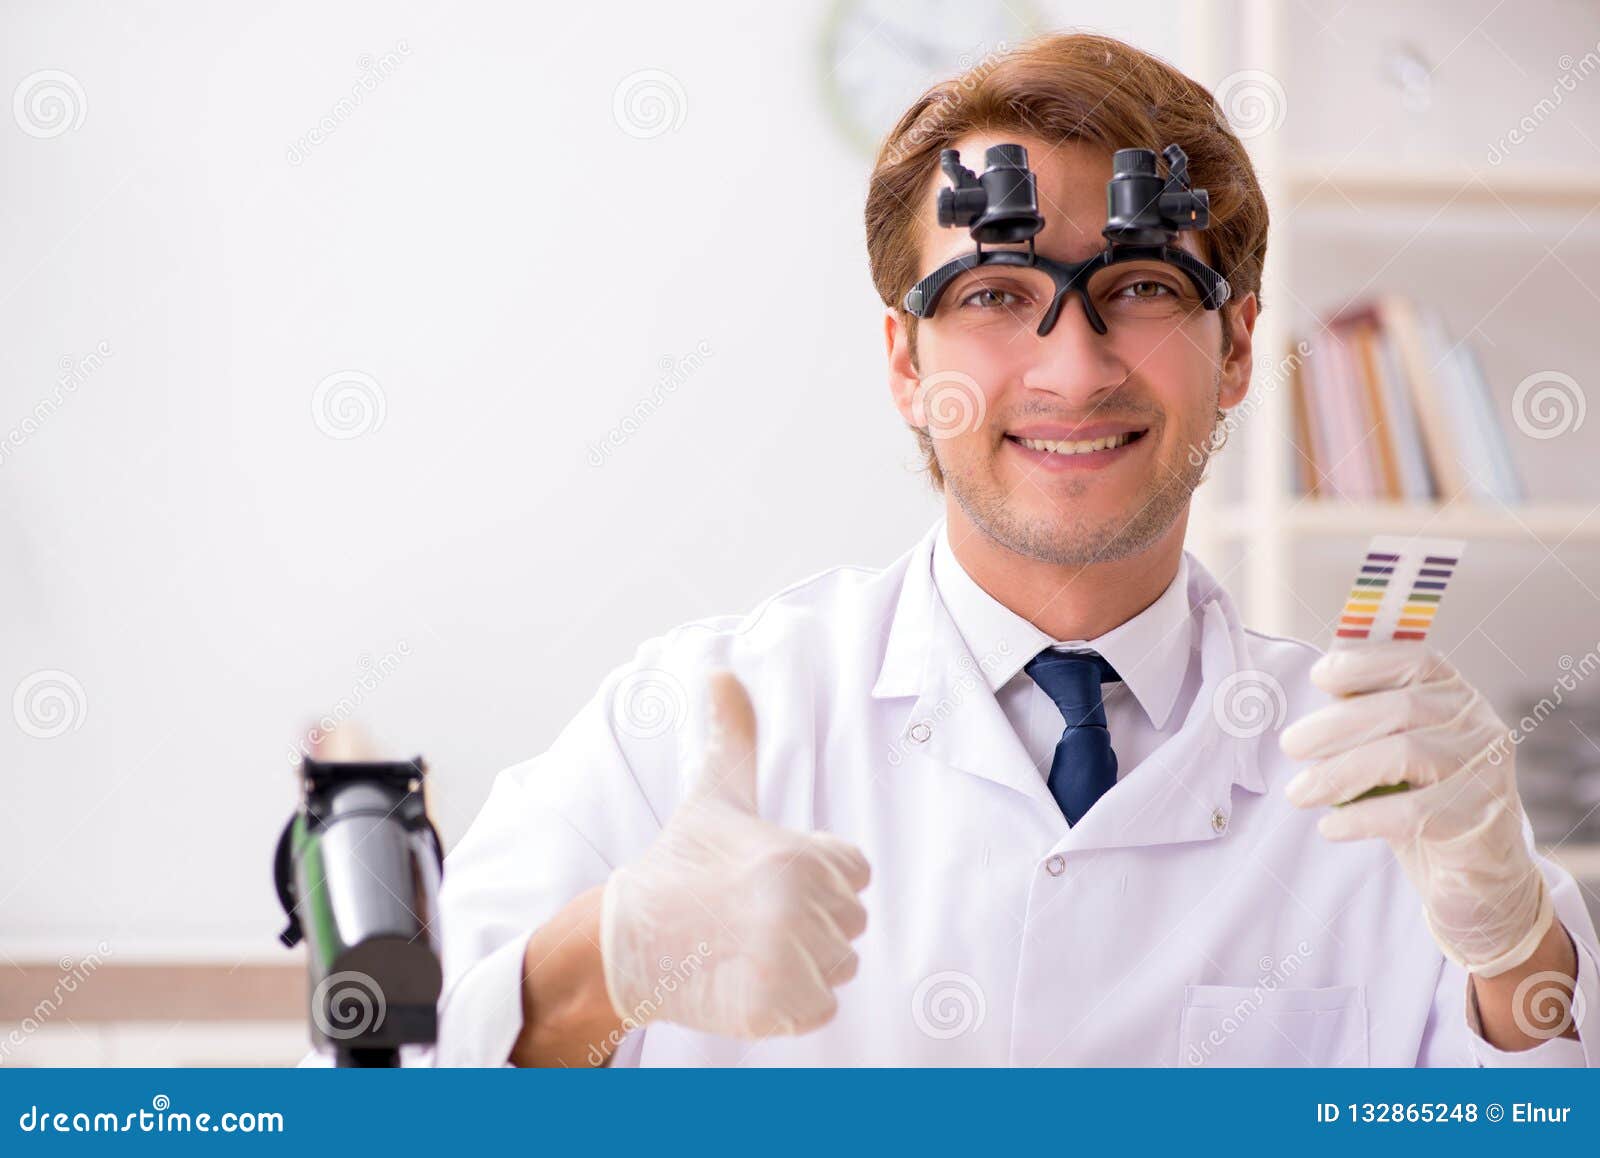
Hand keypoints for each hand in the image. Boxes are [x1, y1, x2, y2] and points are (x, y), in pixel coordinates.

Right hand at [599, 670, 870, 1037]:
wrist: (626, 940)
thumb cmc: (680, 865)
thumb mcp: (715, 796)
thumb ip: (734, 736)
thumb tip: (721, 672)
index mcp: (798, 854)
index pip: (854, 874)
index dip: (817, 878)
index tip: (766, 879)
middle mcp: (798, 905)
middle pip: (849, 924)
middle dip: (809, 925)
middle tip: (749, 916)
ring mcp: (786, 959)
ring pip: (837, 967)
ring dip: (800, 965)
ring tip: (747, 947)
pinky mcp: (774, 1006)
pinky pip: (820, 1009)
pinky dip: (790, 1004)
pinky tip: (749, 979)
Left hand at [1279, 641, 1553, 976]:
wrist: (1478, 879)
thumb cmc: (1423, 802)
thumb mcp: (1394, 753)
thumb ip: (1368, 716)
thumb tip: (1321, 683)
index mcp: (1457, 696)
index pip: (1417, 660)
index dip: (1365, 663)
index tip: (1319, 677)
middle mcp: (1480, 725)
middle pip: (1401, 708)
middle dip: (1334, 725)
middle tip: (1289, 746)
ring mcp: (1487, 771)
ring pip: (1405, 754)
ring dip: (1338, 773)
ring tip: (1298, 793)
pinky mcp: (1481, 819)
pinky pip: (1412, 812)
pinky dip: (1360, 817)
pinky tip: (1330, 828)